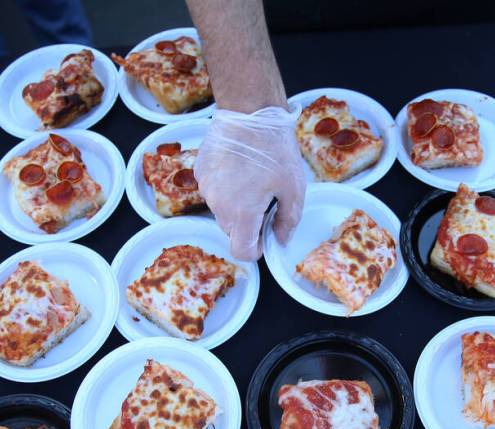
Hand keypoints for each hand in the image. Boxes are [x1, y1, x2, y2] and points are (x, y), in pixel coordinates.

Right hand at [194, 106, 305, 260]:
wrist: (250, 111)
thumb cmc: (275, 148)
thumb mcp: (294, 187)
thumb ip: (288, 220)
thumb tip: (280, 240)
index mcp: (242, 213)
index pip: (241, 251)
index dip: (256, 250)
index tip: (265, 237)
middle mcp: (219, 204)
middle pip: (232, 231)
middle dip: (248, 224)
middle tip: (266, 201)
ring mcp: (206, 187)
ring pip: (222, 211)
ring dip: (236, 205)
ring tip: (253, 180)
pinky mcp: (200, 172)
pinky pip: (213, 191)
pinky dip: (225, 188)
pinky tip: (240, 169)